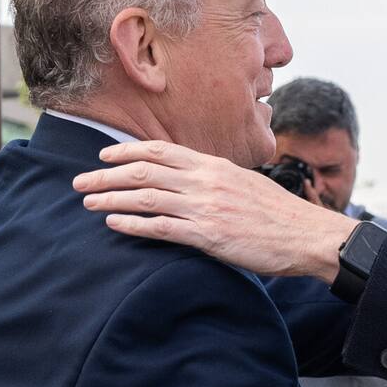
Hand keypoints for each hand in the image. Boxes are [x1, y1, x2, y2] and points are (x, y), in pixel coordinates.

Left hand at [73, 140, 353, 279]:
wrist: (307, 235)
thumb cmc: (278, 214)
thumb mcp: (245, 183)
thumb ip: (215, 179)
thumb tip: (190, 180)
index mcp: (213, 166)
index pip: (161, 151)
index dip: (127, 151)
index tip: (104, 155)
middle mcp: (205, 181)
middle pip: (144, 172)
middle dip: (106, 175)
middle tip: (79, 181)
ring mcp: (205, 207)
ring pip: (146, 198)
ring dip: (111, 198)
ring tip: (87, 201)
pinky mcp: (208, 235)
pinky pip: (162, 228)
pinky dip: (133, 225)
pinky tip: (112, 224)